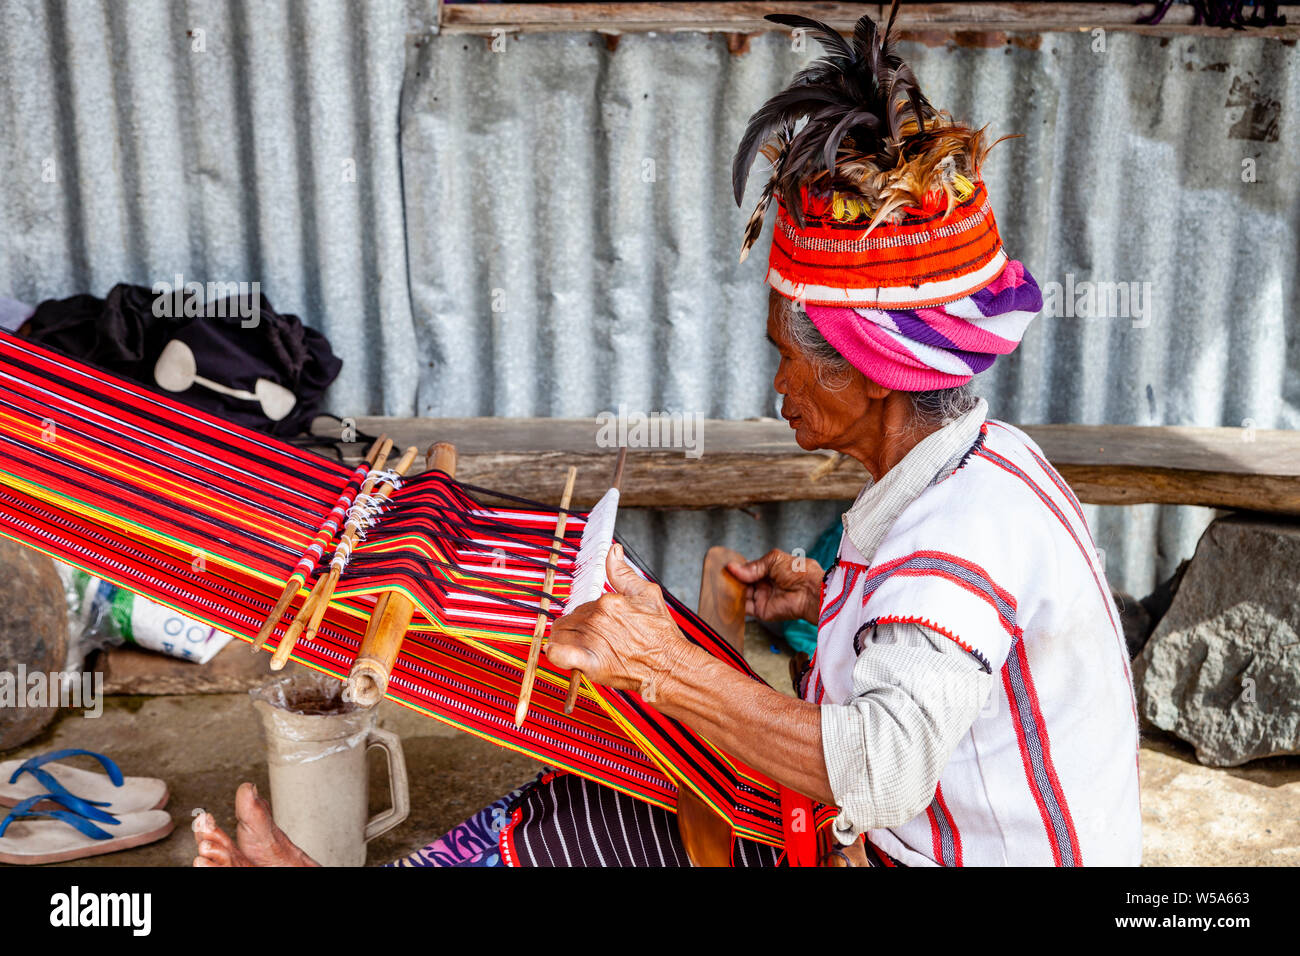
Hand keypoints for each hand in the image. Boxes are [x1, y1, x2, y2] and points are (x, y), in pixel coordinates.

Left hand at [545, 543, 690, 701]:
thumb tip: (613, 551)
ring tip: (583, 648)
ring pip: (562, 634)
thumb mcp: (648, 594)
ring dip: (567, 639)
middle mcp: (597, 617)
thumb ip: (624, 573)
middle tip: (597, 639)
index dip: (589, 616)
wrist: (671, 665)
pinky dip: (556, 653)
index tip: (601, 625)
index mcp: (608, 601)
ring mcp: (592, 639)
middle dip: (579, 627)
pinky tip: (555, 652)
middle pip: (571, 618)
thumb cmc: (662, 634)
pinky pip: (561, 654)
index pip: (584, 604)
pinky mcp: (590, 662)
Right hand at [726, 549, 823, 624]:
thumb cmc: (799, 572)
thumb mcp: (774, 560)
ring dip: (732, 591)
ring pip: (742, 595)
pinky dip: (735, 604)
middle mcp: (765, 585)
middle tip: (721, 576)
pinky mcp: (761, 611)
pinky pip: (745, 608)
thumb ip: (752, 566)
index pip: (749, 569)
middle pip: (744, 583)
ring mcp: (763, 598)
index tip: (726, 567)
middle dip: (733, 580)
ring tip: (721, 585)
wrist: (809, 592)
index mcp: (770, 570)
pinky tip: (727, 597)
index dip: (738, 569)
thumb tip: (732, 567)